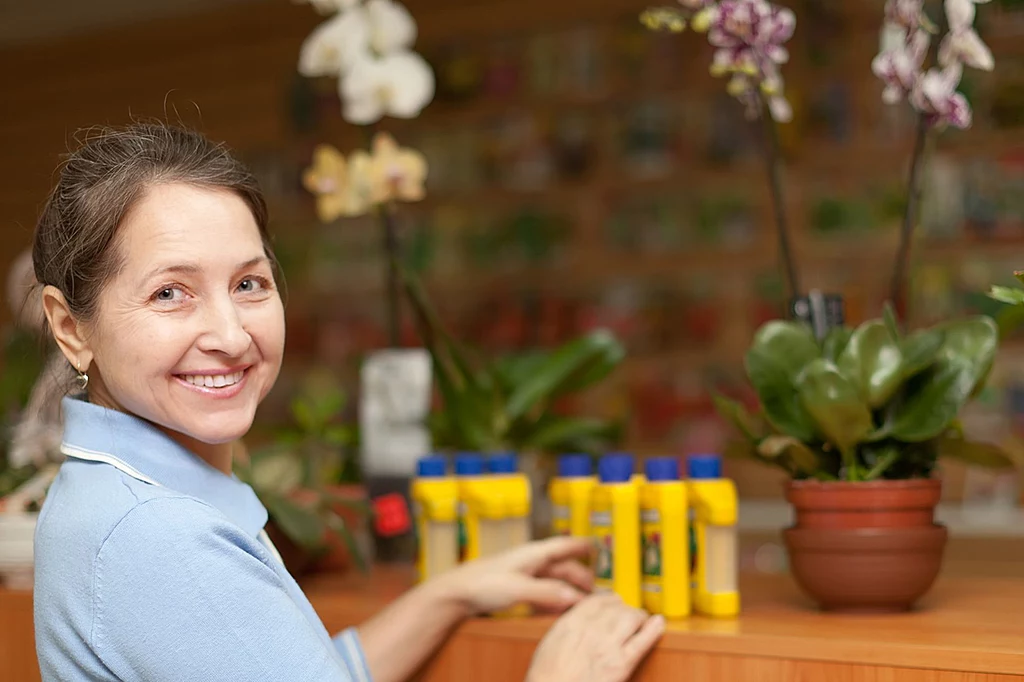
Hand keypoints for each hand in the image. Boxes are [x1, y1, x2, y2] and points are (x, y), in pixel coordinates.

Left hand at [429, 536, 594, 615]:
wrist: (457, 593)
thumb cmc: (483, 582)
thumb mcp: (519, 588)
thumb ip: (548, 593)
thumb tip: (575, 597)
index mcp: (534, 553)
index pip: (565, 545)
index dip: (582, 545)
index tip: (598, 546)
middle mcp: (532, 561)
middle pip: (563, 567)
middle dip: (581, 577)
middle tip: (597, 592)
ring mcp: (524, 575)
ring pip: (554, 581)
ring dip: (568, 591)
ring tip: (582, 604)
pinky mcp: (517, 589)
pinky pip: (542, 593)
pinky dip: (553, 600)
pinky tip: (558, 610)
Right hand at [526, 592, 664, 681]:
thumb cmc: (546, 677)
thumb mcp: (550, 642)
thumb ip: (568, 627)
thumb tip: (580, 621)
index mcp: (572, 622)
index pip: (598, 601)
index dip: (610, 600)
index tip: (614, 603)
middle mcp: (591, 629)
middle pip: (617, 607)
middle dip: (625, 609)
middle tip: (629, 615)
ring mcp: (608, 646)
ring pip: (631, 617)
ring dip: (638, 617)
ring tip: (642, 621)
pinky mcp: (621, 664)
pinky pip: (642, 641)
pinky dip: (653, 629)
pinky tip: (658, 623)